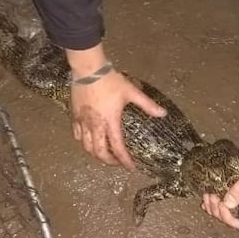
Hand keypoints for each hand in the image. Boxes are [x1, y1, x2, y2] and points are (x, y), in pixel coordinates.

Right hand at [67, 45, 165, 170]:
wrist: (88, 69)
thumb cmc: (110, 80)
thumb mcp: (131, 92)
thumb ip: (147, 105)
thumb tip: (163, 113)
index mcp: (110, 122)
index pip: (118, 147)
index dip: (124, 161)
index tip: (131, 168)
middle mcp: (95, 125)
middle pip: (99, 153)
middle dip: (109, 162)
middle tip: (118, 162)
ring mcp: (83, 122)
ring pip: (86, 147)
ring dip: (96, 154)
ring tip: (105, 154)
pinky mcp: (75, 116)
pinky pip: (77, 135)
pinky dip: (84, 143)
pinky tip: (89, 141)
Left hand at [202, 136, 238, 230]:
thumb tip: (227, 203)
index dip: (231, 219)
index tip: (221, 207)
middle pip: (235, 218)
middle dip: (220, 211)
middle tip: (211, 199)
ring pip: (230, 210)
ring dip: (216, 206)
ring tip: (207, 196)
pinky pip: (229, 200)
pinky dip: (218, 200)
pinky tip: (208, 197)